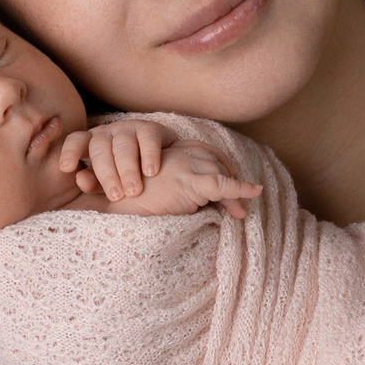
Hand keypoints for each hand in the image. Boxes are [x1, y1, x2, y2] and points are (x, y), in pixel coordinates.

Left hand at [58, 119, 164, 201]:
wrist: (170, 169)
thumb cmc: (132, 179)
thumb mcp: (110, 184)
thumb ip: (94, 184)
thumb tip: (79, 178)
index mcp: (92, 145)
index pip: (76, 141)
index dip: (69, 152)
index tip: (66, 168)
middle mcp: (108, 133)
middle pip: (100, 148)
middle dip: (106, 174)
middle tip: (117, 196)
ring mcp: (129, 129)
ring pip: (123, 146)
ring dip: (128, 170)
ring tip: (134, 191)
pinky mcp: (151, 129)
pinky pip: (147, 139)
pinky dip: (149, 156)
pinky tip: (151, 173)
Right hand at [107, 140, 262, 219]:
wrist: (110, 201)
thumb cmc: (122, 200)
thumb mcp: (148, 190)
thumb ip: (166, 189)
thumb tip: (186, 202)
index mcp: (169, 153)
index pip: (203, 153)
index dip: (218, 169)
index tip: (229, 184)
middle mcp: (180, 155)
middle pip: (215, 164)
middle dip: (229, 183)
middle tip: (240, 207)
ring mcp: (186, 166)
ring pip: (221, 175)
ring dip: (235, 193)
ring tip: (242, 211)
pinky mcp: (190, 182)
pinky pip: (223, 185)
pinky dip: (240, 189)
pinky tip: (254, 192)